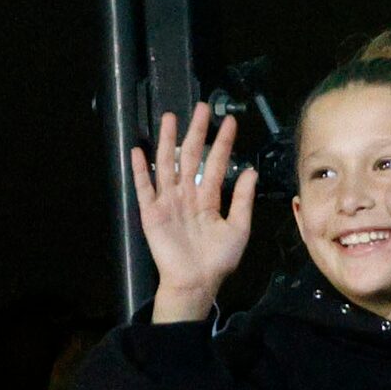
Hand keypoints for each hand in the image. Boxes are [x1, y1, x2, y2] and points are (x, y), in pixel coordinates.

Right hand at [131, 106, 257, 322]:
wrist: (197, 282)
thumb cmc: (218, 259)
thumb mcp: (238, 228)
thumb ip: (242, 199)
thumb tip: (251, 171)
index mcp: (208, 198)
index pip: (217, 163)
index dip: (223, 143)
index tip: (230, 122)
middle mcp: (187, 195)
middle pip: (191, 157)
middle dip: (196, 132)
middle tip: (202, 107)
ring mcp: (168, 202)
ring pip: (167, 165)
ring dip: (168, 142)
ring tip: (170, 118)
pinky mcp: (151, 213)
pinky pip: (144, 187)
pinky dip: (140, 170)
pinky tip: (139, 150)